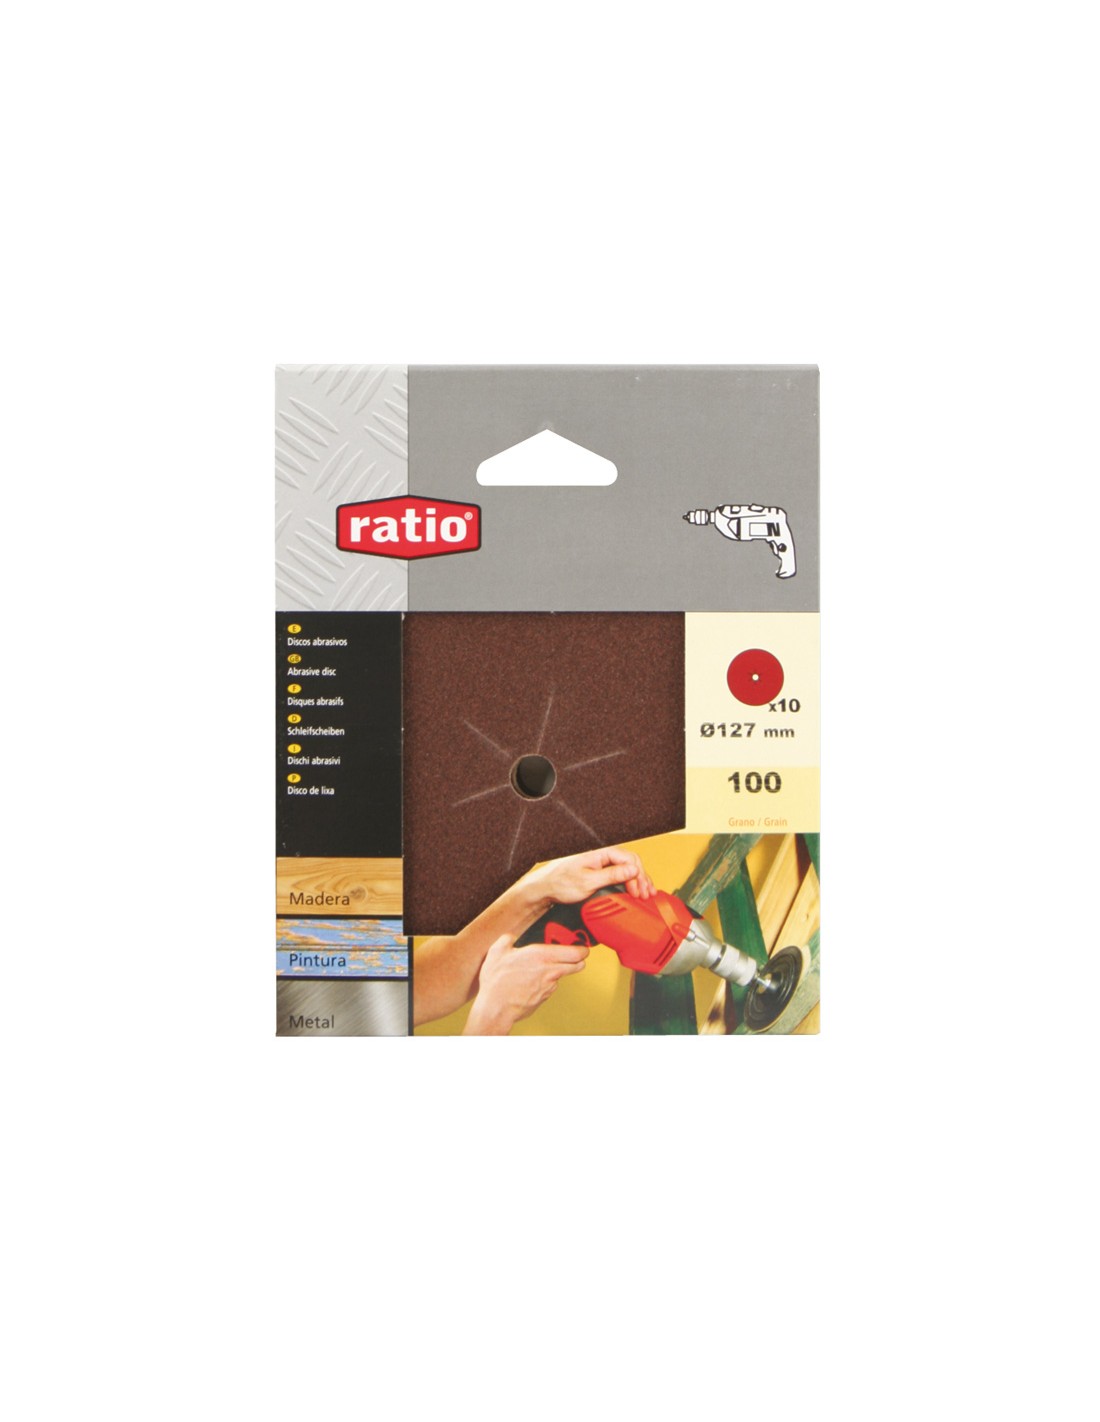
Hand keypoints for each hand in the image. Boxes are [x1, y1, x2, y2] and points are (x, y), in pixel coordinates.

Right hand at [464, 933, 588, 1034]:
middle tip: (573, 956)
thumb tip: (511, 937)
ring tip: (538, 970)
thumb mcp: (497, 951)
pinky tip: (529, 983)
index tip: (582, 948)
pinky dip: (543, 984)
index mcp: (542, 955)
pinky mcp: (544, 997)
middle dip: (578, 960)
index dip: (582, 949)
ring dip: (555, 972)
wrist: (496, 1008)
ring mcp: (549, 986)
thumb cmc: (497, 981)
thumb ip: (507, 939)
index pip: (575, 952)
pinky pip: (549, 987)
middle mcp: (550, 971)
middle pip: (577, 965)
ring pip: (561, 976)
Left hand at [526, 847, 655, 909]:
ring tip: (645, 894)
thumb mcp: (588, 881)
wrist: (544, 888)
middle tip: (647, 895)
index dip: (638, 876)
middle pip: (630, 863)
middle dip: (641, 879)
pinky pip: (618, 874)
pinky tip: (633, 891)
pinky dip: (628, 883)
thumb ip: (612, 875)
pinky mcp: (598, 872)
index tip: (640, 891)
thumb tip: (633, 869)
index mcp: (600, 853)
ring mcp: (600, 863)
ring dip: (637, 881)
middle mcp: (602, 855)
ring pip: (626, 869)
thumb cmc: (561, 882)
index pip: (629, 859)